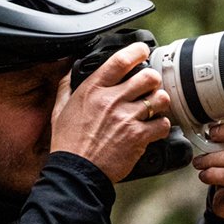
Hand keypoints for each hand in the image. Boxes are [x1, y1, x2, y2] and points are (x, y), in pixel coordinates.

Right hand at [52, 43, 171, 182]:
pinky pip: (163, 124)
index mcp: (93, 90)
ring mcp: (127, 118)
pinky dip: (161, 126)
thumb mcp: (60, 109)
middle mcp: (112, 100)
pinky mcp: (139, 137)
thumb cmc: (69, 143)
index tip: (143, 51)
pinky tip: (152, 129)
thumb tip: (69, 69)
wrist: (77, 171)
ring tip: (152, 109)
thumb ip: (67, 86)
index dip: (137, 51)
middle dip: (153, 80)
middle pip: (149, 77)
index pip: (121, 60)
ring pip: (160, 98)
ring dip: (160, 103)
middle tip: (149, 88)